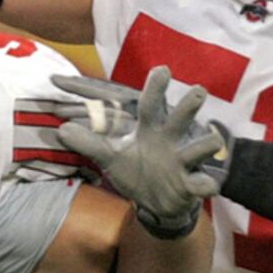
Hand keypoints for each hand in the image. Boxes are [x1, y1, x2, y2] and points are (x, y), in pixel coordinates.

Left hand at [55, 67, 223, 238]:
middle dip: (189, 106)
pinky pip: (203, 184)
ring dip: (205, 144)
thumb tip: (60, 129)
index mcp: (150, 129)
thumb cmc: (138, 171)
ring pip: (200, 148)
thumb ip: (89, 143)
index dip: (155, 88)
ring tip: (212, 140)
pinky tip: (207, 184)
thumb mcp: (111, 157)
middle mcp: (170, 141)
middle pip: (181, 118)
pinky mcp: (192, 185)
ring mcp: (183, 162)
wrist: (159, 203)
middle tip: (198, 91)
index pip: (149, 105)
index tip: (162, 70)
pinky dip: (206, 185)